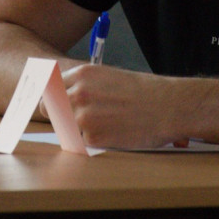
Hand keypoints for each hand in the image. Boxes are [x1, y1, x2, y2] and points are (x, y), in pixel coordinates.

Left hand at [61, 64, 182, 148]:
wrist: (169, 106)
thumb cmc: (146, 92)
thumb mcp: (111, 77)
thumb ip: (87, 86)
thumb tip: (68, 99)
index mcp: (83, 74)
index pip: (51, 87)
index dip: (54, 99)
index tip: (56, 107)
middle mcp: (79, 92)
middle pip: (50, 109)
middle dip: (58, 117)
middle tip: (73, 123)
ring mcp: (83, 116)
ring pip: (65, 128)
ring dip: (78, 131)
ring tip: (104, 127)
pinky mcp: (93, 137)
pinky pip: (81, 143)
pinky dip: (94, 143)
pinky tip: (113, 134)